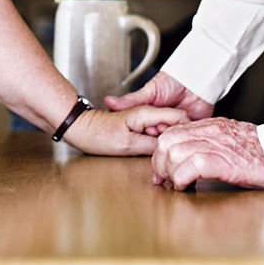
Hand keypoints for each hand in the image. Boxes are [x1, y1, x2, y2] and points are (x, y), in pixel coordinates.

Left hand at [64, 104, 189, 155]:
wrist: (81, 130)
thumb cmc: (99, 135)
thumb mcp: (128, 144)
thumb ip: (151, 145)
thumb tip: (168, 149)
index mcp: (147, 112)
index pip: (179, 117)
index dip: (182, 133)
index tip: (177, 147)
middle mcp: (147, 112)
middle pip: (173, 124)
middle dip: (171, 139)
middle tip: (157, 152)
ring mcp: (144, 118)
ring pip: (165, 130)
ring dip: (162, 142)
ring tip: (146, 150)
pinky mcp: (140, 125)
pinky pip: (155, 133)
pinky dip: (154, 142)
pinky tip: (145, 149)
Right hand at [104, 71, 213, 133]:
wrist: (195, 77)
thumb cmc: (172, 80)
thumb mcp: (149, 91)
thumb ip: (131, 100)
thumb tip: (108, 102)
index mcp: (152, 119)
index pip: (147, 134)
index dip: (148, 133)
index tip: (151, 128)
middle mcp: (165, 125)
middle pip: (161, 139)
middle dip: (162, 135)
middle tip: (163, 126)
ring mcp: (179, 128)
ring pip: (175, 140)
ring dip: (174, 135)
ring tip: (174, 126)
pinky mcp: (193, 129)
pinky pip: (190, 139)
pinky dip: (188, 137)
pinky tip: (185, 132)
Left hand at [152, 117, 263, 189]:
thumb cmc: (263, 152)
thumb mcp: (231, 140)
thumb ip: (211, 143)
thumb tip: (190, 161)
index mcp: (211, 126)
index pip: (172, 132)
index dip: (161, 152)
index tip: (162, 170)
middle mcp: (210, 131)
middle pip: (167, 141)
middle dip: (159, 163)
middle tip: (163, 180)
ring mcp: (216, 144)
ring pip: (174, 152)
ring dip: (169, 172)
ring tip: (175, 185)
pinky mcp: (224, 161)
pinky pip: (191, 166)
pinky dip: (182, 178)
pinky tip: (186, 187)